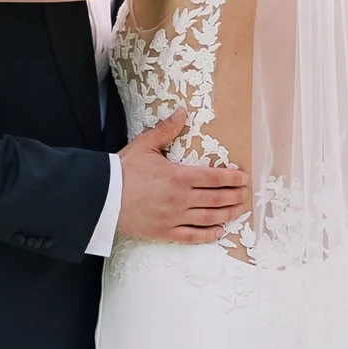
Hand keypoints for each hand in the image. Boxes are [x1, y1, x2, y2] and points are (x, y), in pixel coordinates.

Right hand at [114, 112, 251, 245]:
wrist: (102, 197)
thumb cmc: (123, 170)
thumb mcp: (145, 145)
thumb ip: (166, 130)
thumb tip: (182, 112)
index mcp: (178, 176)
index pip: (214, 178)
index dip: (232, 178)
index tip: (243, 178)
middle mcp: (180, 198)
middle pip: (216, 198)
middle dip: (235, 196)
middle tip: (246, 194)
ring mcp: (174, 217)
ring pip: (209, 218)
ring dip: (227, 214)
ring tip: (238, 210)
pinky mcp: (165, 232)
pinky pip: (192, 236)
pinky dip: (208, 235)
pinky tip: (219, 231)